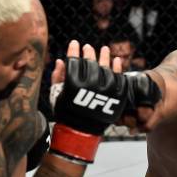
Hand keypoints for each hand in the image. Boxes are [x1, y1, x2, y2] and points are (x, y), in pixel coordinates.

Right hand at [48, 41, 122, 163]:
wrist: (80, 132)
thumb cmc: (66, 113)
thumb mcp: (56, 95)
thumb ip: (57, 77)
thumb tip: (60, 60)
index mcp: (73, 85)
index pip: (74, 61)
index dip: (73, 50)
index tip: (74, 43)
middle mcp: (90, 86)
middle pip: (91, 62)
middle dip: (88, 52)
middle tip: (88, 47)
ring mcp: (106, 91)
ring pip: (106, 68)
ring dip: (105, 56)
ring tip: (105, 49)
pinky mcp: (117, 97)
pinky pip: (120, 78)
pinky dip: (118, 68)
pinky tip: (116, 60)